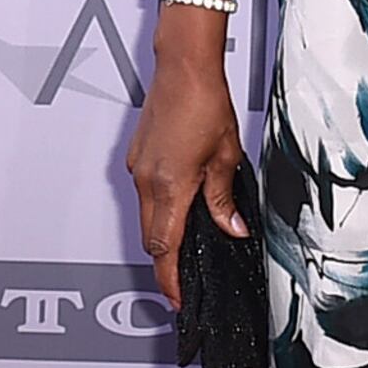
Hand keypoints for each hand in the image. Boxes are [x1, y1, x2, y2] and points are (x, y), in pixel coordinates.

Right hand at [124, 46, 248, 310]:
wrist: (182, 68)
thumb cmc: (205, 102)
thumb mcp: (226, 157)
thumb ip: (224, 198)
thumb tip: (230, 228)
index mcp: (170, 186)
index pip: (165, 248)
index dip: (170, 279)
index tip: (177, 298)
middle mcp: (147, 181)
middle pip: (152, 239)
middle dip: (166, 264)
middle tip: (183, 282)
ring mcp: (138, 169)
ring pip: (147, 219)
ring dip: (164, 236)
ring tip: (187, 246)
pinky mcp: (136, 158)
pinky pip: (145, 197)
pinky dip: (160, 211)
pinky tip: (180, 207)